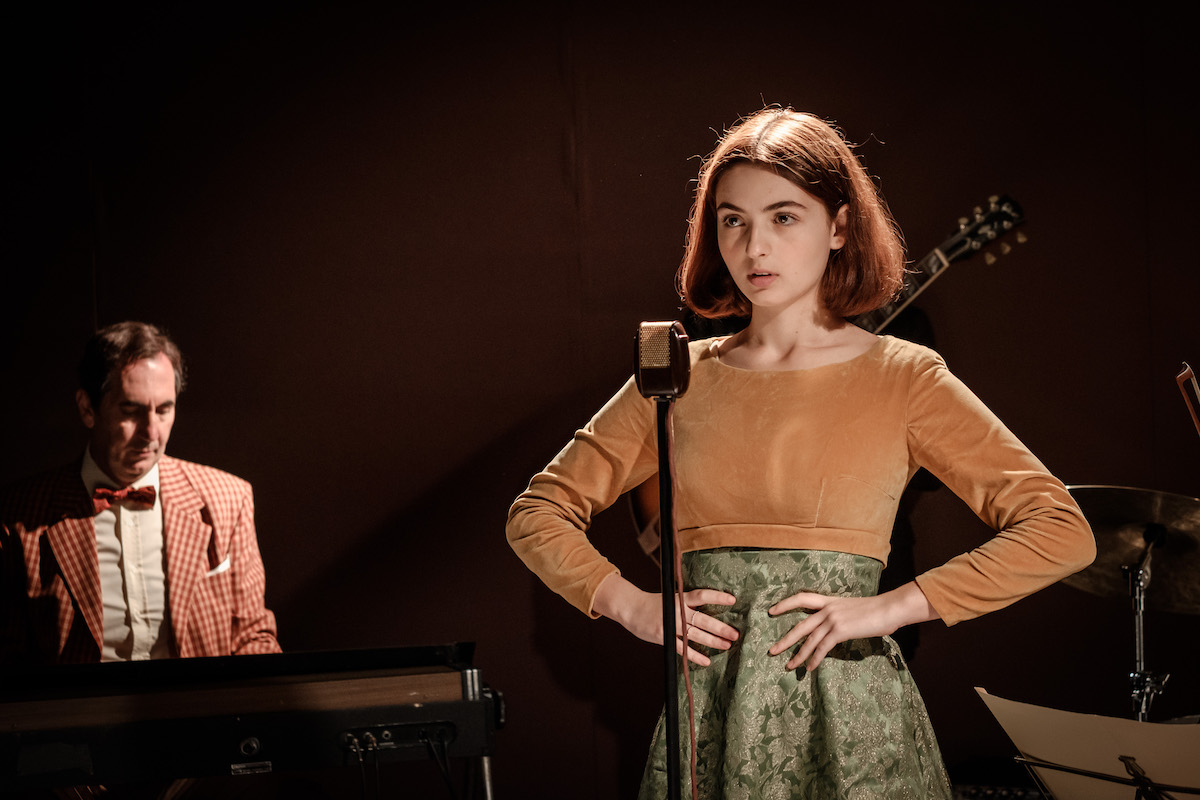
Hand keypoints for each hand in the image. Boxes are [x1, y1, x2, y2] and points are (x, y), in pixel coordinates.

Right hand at [593, 575, 737, 665]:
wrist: (630, 608)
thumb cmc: (653, 604)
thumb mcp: (670, 597)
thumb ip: (685, 602)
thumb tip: (707, 608)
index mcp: (679, 598)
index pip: (701, 595)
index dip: (717, 597)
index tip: (732, 600)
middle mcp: (677, 611)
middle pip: (702, 619)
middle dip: (720, 628)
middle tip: (735, 634)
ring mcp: (670, 625)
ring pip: (695, 635)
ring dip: (712, 641)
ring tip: (727, 645)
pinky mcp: (665, 638)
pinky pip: (683, 649)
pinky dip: (695, 656)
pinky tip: (707, 661)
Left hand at [767, 581, 936, 670]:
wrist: (889, 608)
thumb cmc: (876, 610)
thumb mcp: (853, 609)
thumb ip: (840, 615)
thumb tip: (835, 628)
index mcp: (829, 601)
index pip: (802, 598)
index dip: (785, 604)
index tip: (772, 610)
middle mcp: (828, 609)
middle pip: (800, 625)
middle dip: (785, 640)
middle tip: (771, 651)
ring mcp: (833, 619)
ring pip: (809, 640)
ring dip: (798, 655)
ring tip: (789, 666)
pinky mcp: (840, 631)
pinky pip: (822, 648)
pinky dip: (814, 659)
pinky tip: (810, 668)